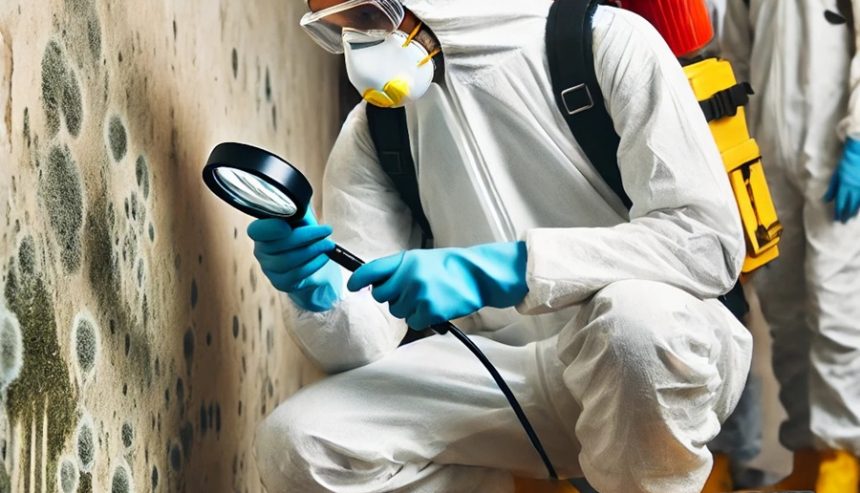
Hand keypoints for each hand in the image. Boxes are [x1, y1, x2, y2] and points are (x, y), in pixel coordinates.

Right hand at [247, 209, 340, 311]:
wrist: (305, 259)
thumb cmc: (300, 234)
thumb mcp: (299, 218)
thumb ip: (297, 209)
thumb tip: (302, 200)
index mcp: (260, 231)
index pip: (257, 230)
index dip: (271, 228)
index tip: (288, 225)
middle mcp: (260, 251)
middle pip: (281, 245)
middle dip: (307, 236)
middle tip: (326, 230)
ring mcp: (269, 269)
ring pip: (290, 261)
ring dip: (314, 251)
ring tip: (328, 244)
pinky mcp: (281, 282)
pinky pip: (297, 274)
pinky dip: (314, 264)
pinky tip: (323, 257)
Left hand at [346, 241, 527, 329]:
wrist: (477, 275)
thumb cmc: (448, 267)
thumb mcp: (421, 259)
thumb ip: (398, 269)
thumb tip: (374, 283)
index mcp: (405, 260)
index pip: (372, 270)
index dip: (358, 279)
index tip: (352, 286)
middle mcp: (408, 276)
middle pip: (380, 295)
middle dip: (391, 297)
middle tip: (410, 292)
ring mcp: (418, 294)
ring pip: (397, 311)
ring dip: (409, 308)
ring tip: (429, 296)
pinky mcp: (429, 310)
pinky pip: (413, 322)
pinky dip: (422, 318)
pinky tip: (436, 306)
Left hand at [824, 137, 859, 222]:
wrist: (858, 153)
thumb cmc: (846, 164)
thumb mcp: (836, 176)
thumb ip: (832, 189)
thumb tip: (826, 200)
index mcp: (844, 186)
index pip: (840, 203)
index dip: (838, 212)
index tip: (837, 220)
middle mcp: (853, 188)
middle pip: (850, 205)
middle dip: (846, 214)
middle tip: (844, 222)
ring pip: (859, 202)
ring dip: (855, 212)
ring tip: (852, 218)